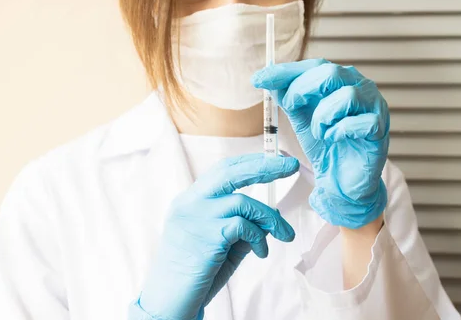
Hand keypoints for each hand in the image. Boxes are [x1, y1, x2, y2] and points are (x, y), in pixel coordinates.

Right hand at [136, 153, 298, 319]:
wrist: (168, 300)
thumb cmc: (195, 273)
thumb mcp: (221, 243)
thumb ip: (242, 226)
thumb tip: (272, 214)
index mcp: (190, 200)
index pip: (222, 170)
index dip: (250, 162)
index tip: (275, 161)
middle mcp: (190, 202)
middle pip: (230, 171)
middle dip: (264, 165)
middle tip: (292, 165)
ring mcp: (196, 217)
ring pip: (243, 202)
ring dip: (271, 218)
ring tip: (285, 234)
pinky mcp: (207, 236)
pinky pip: (244, 227)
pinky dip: (260, 238)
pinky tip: (261, 252)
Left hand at [252, 59, 388, 228]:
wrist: (341, 181)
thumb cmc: (326, 144)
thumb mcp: (300, 117)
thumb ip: (287, 96)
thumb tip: (265, 77)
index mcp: (341, 80)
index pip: (314, 65)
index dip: (286, 71)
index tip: (259, 79)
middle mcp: (360, 86)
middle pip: (331, 72)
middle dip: (303, 89)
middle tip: (290, 106)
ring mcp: (374, 106)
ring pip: (347, 95)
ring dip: (323, 115)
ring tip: (319, 131)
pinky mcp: (380, 129)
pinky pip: (361, 122)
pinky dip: (340, 131)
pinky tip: (334, 139)